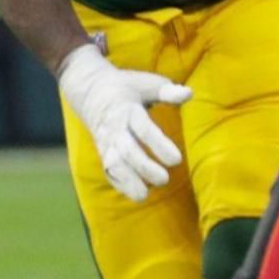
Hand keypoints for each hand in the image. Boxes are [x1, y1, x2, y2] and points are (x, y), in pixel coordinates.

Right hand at [57, 44, 191, 201]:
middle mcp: (115, 128)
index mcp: (128, 109)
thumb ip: (167, 91)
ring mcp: (107, 143)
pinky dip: (119, 184)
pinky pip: (108, 171)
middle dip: (144, 167)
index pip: (143, 129)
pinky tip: (136, 194)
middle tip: (164, 179)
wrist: (90, 91)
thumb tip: (189, 93)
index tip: (176, 160)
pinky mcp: (103, 153)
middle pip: (127, 151)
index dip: (159, 145)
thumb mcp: (146, 84)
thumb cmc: (127, 87)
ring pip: (114, 164)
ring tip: (144, 195)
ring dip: (128, 181)